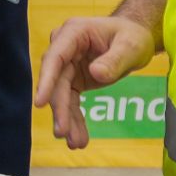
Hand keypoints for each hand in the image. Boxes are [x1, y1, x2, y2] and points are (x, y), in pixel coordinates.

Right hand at [32, 13, 157, 148]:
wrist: (135, 37)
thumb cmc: (132, 36)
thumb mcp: (131, 46)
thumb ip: (115, 59)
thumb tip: (96, 74)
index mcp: (74, 32)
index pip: (55, 57)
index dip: (46, 80)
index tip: (40, 103)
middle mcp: (65, 47)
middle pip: (57, 81)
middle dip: (59, 108)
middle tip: (63, 133)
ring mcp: (67, 64)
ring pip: (61, 95)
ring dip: (67, 119)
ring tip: (75, 143)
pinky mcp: (73, 79)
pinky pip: (70, 101)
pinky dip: (75, 119)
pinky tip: (79, 137)